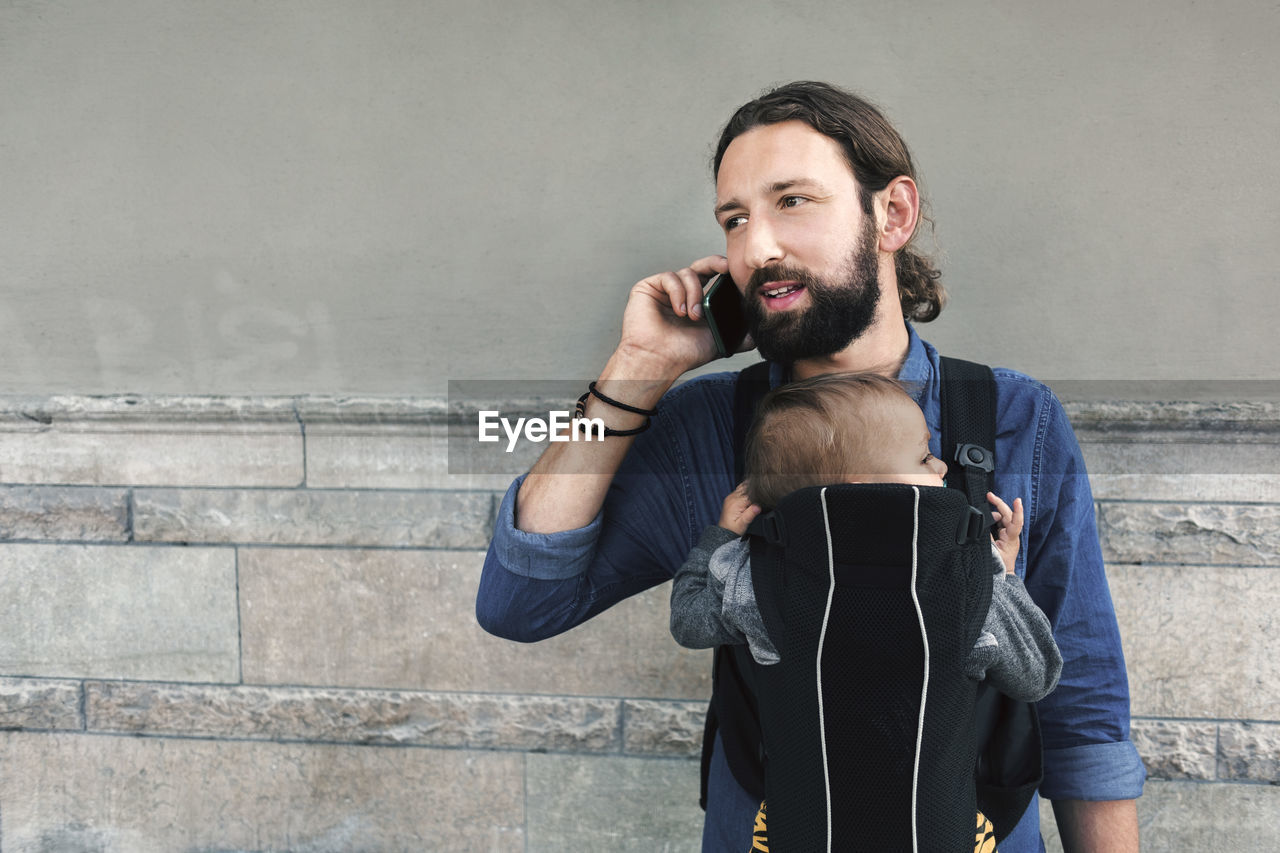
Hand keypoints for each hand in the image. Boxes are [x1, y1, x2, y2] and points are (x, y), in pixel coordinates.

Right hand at [617, 254, 730, 375]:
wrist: (660, 361)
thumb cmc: (685, 353)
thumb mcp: (721, 341)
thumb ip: (742, 335)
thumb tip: (762, 330)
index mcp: (699, 300)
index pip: (714, 277)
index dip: (725, 272)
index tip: (737, 273)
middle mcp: (683, 292)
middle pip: (702, 265)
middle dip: (716, 263)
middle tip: (726, 269)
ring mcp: (665, 289)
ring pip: (687, 273)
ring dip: (695, 293)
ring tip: (693, 316)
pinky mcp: (649, 287)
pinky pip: (669, 277)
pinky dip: (678, 292)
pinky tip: (680, 311)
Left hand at [719, 481, 761, 535]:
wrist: (724, 531)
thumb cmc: (733, 529)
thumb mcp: (743, 524)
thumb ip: (750, 514)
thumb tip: (758, 506)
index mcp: (735, 503)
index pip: (750, 494)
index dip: (757, 497)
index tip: (762, 502)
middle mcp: (732, 498)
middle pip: (747, 488)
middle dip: (754, 493)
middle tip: (756, 503)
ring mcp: (730, 497)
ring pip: (743, 487)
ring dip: (750, 491)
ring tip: (752, 502)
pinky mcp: (730, 498)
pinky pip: (740, 490)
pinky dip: (746, 491)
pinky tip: (748, 498)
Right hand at [987, 492, 1023, 574]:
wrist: (1004, 575)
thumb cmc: (999, 566)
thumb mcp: (991, 552)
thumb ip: (987, 537)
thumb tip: (982, 523)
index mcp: (1011, 539)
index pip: (1016, 523)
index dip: (1018, 511)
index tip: (1017, 500)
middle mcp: (1011, 535)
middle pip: (1007, 515)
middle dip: (998, 504)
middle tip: (988, 495)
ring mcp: (1008, 535)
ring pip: (1002, 518)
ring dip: (993, 513)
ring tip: (982, 515)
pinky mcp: (1004, 536)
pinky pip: (999, 523)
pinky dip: (992, 519)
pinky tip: (985, 520)